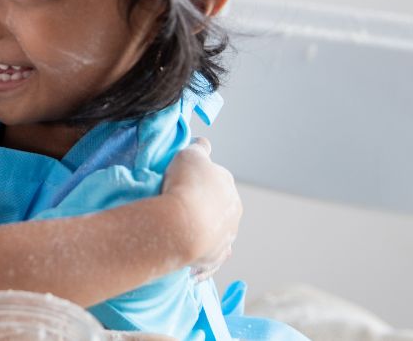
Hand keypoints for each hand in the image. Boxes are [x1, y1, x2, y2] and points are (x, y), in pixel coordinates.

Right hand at [161, 137, 240, 280]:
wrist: (182, 225)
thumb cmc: (185, 186)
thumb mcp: (189, 155)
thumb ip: (198, 148)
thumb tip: (203, 142)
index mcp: (229, 188)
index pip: (216, 179)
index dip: (199, 179)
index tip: (183, 182)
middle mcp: (232, 213)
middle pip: (218, 208)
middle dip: (204, 207)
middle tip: (179, 207)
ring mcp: (225, 238)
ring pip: (216, 235)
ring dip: (204, 234)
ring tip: (182, 236)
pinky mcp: (214, 259)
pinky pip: (210, 261)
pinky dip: (203, 263)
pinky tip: (192, 269)